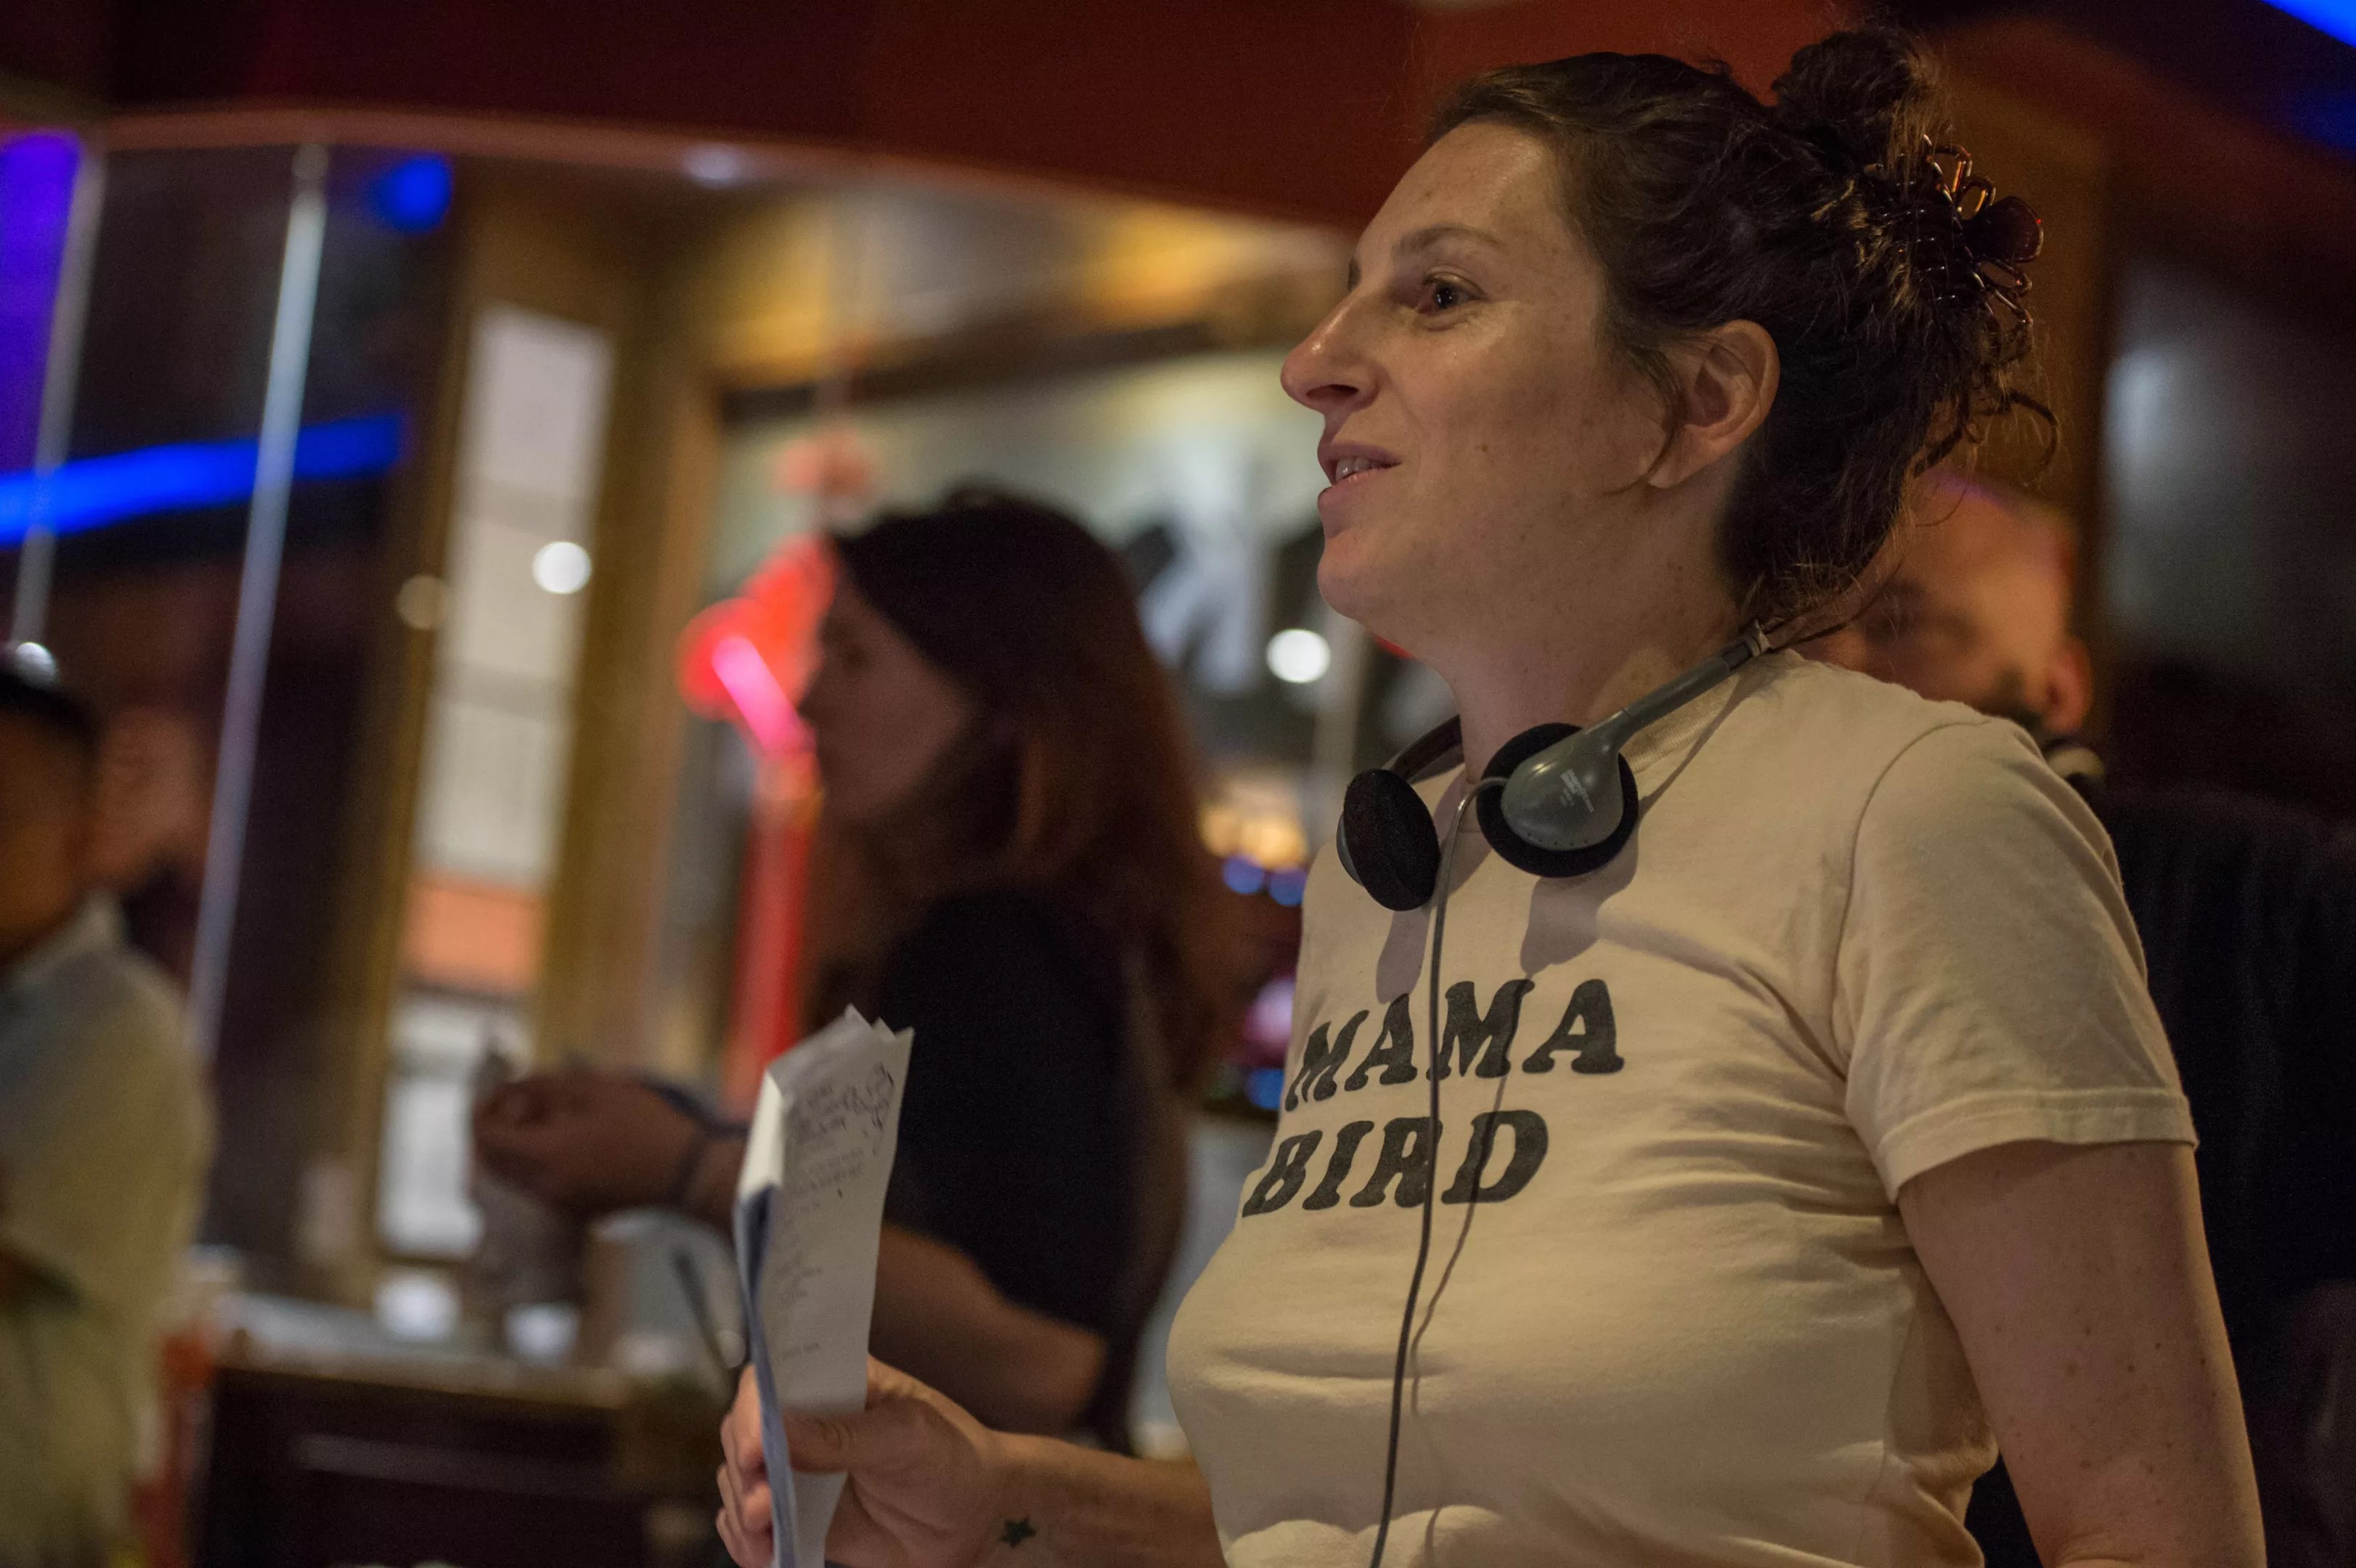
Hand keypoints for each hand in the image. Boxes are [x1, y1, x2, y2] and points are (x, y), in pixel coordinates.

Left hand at [472, 1072, 701, 1218]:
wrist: (686, 1172)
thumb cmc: (647, 1127)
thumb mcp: (597, 1089)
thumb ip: (546, 1085)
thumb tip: (515, 1086)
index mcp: (545, 1156)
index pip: (486, 1136)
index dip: (484, 1108)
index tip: (503, 1089)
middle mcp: (543, 1186)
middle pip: (492, 1160)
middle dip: (496, 1127)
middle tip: (521, 1101)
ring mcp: (559, 1202)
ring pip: (513, 1175)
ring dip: (516, 1145)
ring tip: (549, 1115)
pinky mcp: (576, 1208)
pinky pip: (537, 1185)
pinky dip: (535, 1160)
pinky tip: (568, 1137)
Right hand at [718, 1359, 1005, 1567]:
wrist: (978, 1523)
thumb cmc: (955, 1461)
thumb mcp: (908, 1438)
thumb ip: (845, 1435)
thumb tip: (778, 1429)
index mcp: (837, 1380)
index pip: (773, 1376)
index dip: (754, 1408)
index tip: (756, 1448)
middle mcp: (810, 1420)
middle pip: (744, 1429)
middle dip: (743, 1466)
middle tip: (761, 1502)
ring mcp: (801, 1469)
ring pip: (740, 1478)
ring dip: (741, 1506)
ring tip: (762, 1531)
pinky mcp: (801, 1514)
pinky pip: (752, 1524)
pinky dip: (746, 1539)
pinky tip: (761, 1552)